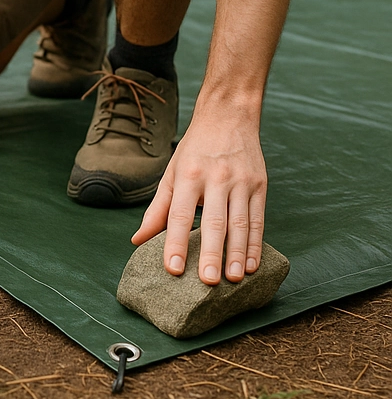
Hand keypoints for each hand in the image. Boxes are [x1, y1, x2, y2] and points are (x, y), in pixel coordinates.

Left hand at [132, 109, 266, 284]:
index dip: (174, 242)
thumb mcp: (171, 174)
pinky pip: (258, 220)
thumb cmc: (194, 150)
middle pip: (213, 222)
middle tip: (208, 282)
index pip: (179, 215)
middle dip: (210, 254)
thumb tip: (137, 240)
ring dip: (237, 255)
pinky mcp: (260, 185)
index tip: (172, 268)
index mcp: (188, 176)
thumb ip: (157, 210)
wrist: (228, 116)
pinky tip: (252, 265)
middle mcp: (216, 179)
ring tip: (233, 280)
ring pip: (240, 224)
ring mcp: (241, 182)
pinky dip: (255, 244)